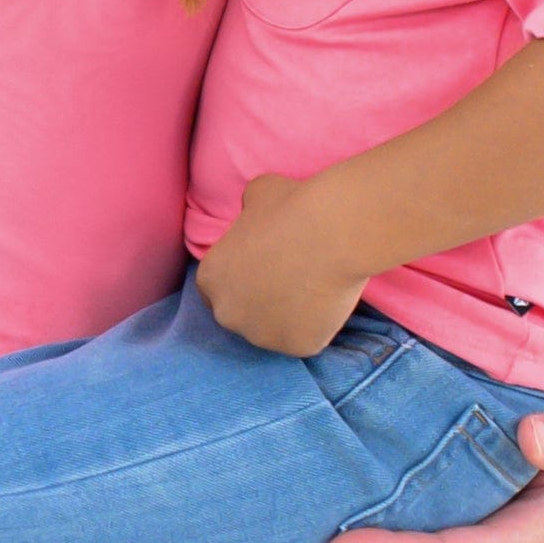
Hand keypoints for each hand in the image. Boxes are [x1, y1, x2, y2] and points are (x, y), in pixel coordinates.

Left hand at [196, 172, 367, 356]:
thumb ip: (248, 212)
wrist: (333, 232)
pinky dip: (317, 325)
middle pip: (242, 315)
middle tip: (291, 280)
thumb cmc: (292, 207)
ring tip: (313, 287)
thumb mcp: (257, 195)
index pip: (218, 288)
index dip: (242, 279)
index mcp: (210, 279)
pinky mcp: (297, 347)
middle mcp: (227, 314)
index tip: (264, 269)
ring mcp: (262, 336)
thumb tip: (254, 212)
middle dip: (261, 302)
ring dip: (288, 316)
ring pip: (274, 330)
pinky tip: (329, 299)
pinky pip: (306, 338)